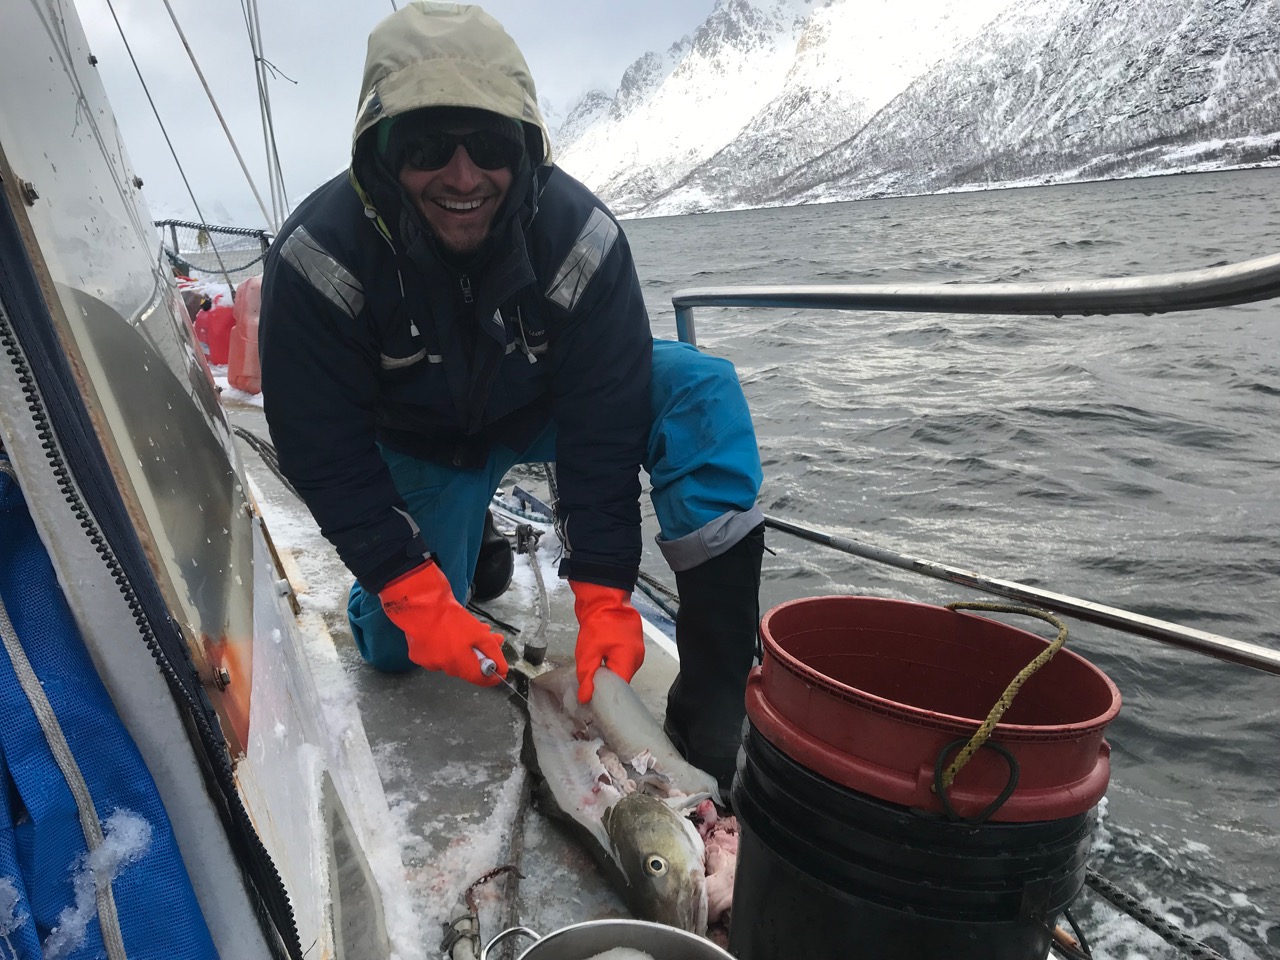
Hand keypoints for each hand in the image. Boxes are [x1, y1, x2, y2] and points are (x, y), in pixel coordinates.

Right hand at [379, 561, 506, 685]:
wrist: (420, 604)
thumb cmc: (450, 617)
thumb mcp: (478, 632)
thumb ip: (492, 651)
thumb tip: (501, 668)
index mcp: (458, 664)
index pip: (479, 679)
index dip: (491, 677)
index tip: (500, 672)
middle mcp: (443, 668)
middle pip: (466, 667)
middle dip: (479, 654)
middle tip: (489, 638)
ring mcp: (427, 662)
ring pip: (452, 659)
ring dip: (462, 649)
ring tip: (468, 630)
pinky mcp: (417, 655)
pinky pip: (436, 654)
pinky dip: (444, 646)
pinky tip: (445, 631)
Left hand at [570, 580, 643, 702]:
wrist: (604, 596)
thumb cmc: (599, 621)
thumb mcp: (588, 653)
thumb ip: (587, 677)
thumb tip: (586, 698)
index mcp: (629, 661)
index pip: (621, 690)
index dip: (607, 696)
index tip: (594, 701)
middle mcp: (637, 657)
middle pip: (622, 680)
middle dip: (606, 684)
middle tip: (590, 683)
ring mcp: (635, 649)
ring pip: (621, 670)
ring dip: (607, 671)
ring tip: (594, 666)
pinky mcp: (630, 643)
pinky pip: (621, 660)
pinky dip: (610, 662)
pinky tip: (599, 658)